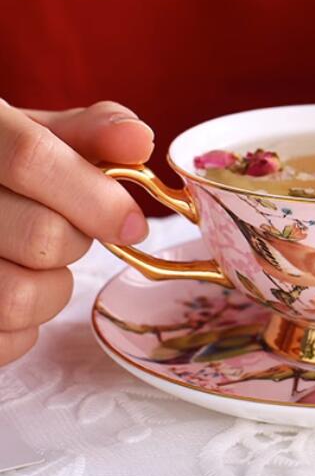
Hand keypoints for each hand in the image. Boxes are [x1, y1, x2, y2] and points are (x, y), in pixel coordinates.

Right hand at [0, 101, 152, 365]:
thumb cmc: (1, 169)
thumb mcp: (36, 135)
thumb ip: (90, 132)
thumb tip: (138, 140)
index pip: (31, 158)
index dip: (96, 195)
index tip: (134, 225)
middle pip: (41, 236)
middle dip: (77, 242)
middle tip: (67, 232)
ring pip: (18, 298)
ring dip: (52, 290)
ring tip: (37, 266)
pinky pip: (3, 343)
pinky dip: (24, 329)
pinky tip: (11, 289)